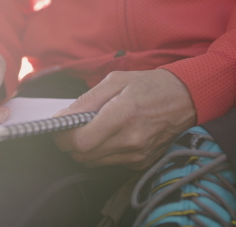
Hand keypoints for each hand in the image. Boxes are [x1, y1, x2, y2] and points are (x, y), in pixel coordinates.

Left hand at [52, 69, 195, 169]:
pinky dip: (101, 152)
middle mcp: (131, 140)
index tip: (58, 128)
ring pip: (93, 162)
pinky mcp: (141, 163)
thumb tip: (63, 117)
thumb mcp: (114, 81)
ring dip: (84, 149)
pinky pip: (109, 163)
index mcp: (122, 115)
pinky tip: (109, 136)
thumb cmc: (148, 85)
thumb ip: (86, 100)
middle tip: (70, 128)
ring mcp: (138, 155)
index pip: (81, 141)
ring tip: (91, 129)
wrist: (185, 98)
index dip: (63, 137)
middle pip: (83, 155)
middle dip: (70, 143)